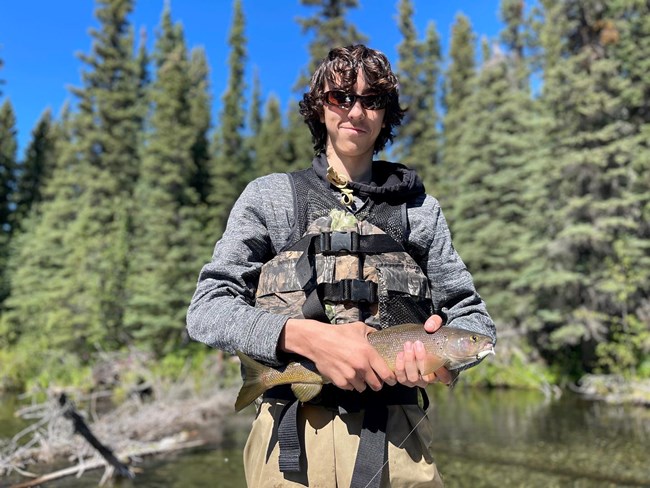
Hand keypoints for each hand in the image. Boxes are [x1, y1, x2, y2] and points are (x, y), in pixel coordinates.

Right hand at [279, 319, 395, 392]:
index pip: (386, 374)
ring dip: (362, 383)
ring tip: (358, 375)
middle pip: (376, 385)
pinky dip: (349, 384)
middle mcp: (361, 366)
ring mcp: (350, 375)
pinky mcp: (339, 381)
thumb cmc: (338, 333)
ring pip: (362, 388)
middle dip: (377, 384)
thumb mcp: (358, 328)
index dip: (391, 379)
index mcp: (368, 353)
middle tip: (374, 380)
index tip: (391, 380)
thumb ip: (371, 332)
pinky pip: (350, 388)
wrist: (317, 340)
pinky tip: (347, 375)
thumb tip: (379, 334)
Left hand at [394, 315, 453, 387]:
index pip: (445, 378)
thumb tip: (429, 327)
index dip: (441, 370)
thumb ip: (435, 323)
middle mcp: (430, 378)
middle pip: (427, 377)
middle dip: (421, 360)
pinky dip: (399, 368)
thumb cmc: (430, 335)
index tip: (434, 356)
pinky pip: (401, 378)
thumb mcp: (436, 326)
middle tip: (417, 344)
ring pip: (414, 378)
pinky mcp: (405, 379)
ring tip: (407, 346)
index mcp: (443, 370)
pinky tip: (399, 354)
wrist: (416, 340)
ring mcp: (418, 380)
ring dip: (410, 362)